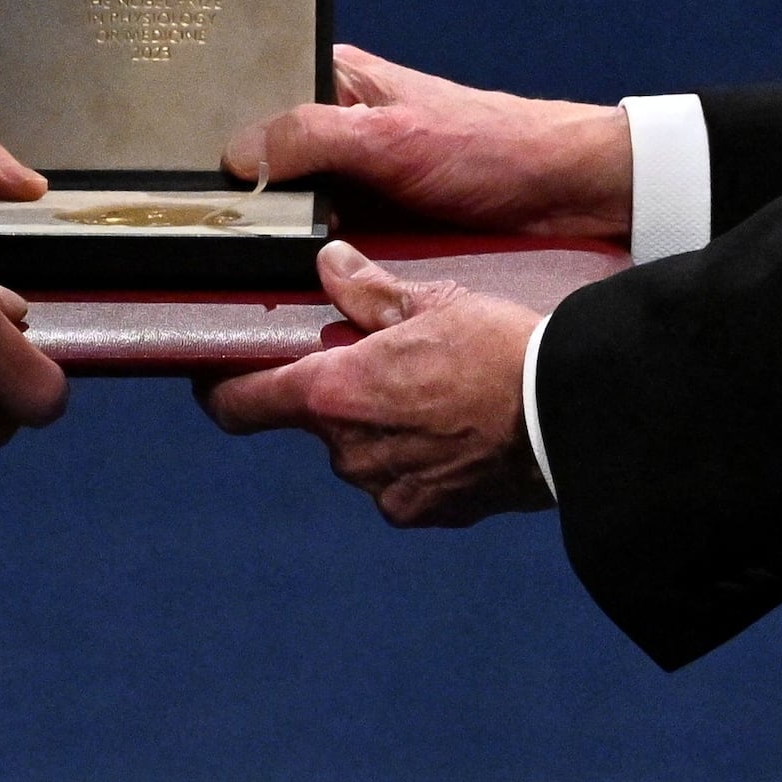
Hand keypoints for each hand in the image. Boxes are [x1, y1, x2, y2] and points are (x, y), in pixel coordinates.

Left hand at [194, 241, 553, 526]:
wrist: (567, 415)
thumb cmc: (500, 351)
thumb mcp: (430, 302)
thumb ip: (367, 291)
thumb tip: (328, 268)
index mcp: (334, 394)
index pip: (240, 405)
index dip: (219, 390)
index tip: (214, 377)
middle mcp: (349, 452)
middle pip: (316, 422)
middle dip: (340, 396)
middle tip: (384, 364)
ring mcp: (387, 489)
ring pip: (361, 452)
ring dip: (381, 428)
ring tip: (435, 395)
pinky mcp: (426, 513)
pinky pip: (401, 483)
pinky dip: (416, 459)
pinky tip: (455, 431)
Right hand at [221, 43, 632, 245]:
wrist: (565, 196)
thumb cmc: (490, 144)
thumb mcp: (389, 134)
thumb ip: (309, 135)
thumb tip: (233, 155)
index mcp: (334, 81)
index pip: (254, 96)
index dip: (217, 129)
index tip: (181, 170)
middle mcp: (336, 129)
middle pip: (263, 162)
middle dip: (240, 193)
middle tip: (196, 229)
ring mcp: (355, 181)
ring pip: (288, 209)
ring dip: (271, 235)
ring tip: (222, 263)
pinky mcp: (374, 226)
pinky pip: (323, 246)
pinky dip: (307, 262)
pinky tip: (275, 282)